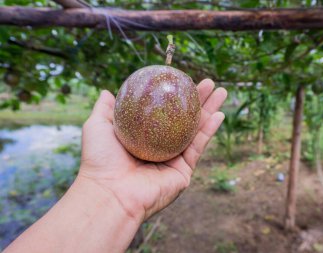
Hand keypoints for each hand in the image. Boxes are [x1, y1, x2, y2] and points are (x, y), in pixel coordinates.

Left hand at [79, 79, 226, 222]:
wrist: (110, 193)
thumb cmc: (100, 160)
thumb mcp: (98, 126)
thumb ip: (105, 108)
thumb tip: (108, 92)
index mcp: (143, 137)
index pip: (163, 112)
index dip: (174, 96)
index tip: (182, 80)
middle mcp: (160, 147)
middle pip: (184, 119)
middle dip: (198, 100)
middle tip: (209, 83)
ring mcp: (173, 160)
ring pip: (196, 130)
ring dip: (210, 110)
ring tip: (222, 91)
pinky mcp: (183, 171)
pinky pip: (198, 146)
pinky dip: (209, 130)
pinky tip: (219, 114)